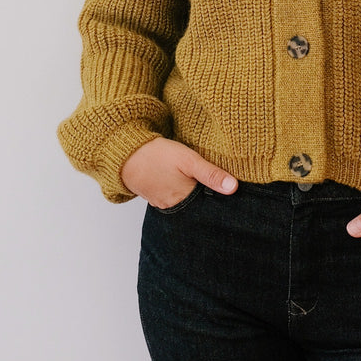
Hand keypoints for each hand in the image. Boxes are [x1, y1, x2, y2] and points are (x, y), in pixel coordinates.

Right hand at [121, 136, 237, 208]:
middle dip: (206, 200)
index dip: (219, 200)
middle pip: (197, 207)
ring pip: (185, 203)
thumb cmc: (158, 155)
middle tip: (216, 188)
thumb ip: (211, 174)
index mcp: (184, 200)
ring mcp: (162, 202)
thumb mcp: (189, 160)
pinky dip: (180, 192)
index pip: (208, 207)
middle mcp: (173, 206)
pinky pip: (173, 198)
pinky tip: (184, 183)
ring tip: (201, 185)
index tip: (229, 195)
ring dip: (192, 195)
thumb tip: (233, 188)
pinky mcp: (155, 196)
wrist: (126, 153)